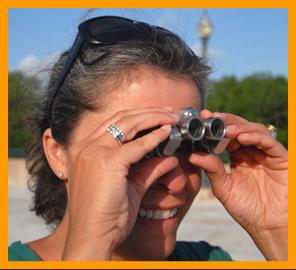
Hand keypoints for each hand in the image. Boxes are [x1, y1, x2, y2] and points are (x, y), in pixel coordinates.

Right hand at [61, 107, 179, 259]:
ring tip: (172, 118)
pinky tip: (168, 132)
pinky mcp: (106, 162)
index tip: (158, 115)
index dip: (138, 116)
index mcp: (84, 149)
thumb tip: (169, 157)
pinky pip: (137, 145)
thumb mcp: (129, 185)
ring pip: (129, 124)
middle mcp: (85, 146)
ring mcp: (93, 152)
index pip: (114, 123)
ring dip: (154, 117)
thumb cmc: (106, 215)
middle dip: (149, 112)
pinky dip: (155, 137)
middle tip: (170, 112)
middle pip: (122, 118)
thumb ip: (147, 168)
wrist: (92, 238)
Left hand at [188, 110, 287, 259]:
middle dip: (225, 121)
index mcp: (238, 156)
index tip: (201, 120)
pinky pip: (269, 142)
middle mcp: (252, 151)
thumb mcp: (224, 188)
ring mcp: (266, 154)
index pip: (226, 136)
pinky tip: (241, 137)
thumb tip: (193, 155)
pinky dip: (255, 136)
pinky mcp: (281, 158)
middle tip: (211, 117)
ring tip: (225, 129)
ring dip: (239, 126)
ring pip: (254, 130)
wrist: (269, 227)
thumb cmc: (247, 208)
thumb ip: (212, 170)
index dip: (214, 127)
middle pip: (239, 127)